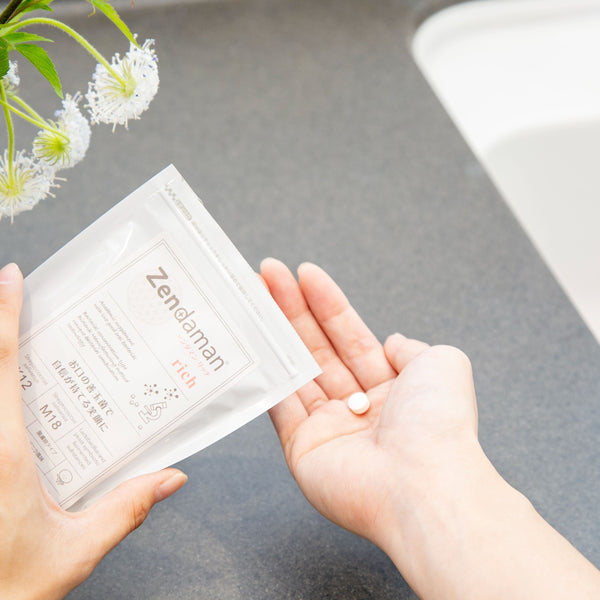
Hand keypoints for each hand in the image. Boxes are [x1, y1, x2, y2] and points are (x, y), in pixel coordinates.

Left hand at [0, 263, 186, 599]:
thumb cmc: (9, 587)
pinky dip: (0, 388)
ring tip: (19, 336)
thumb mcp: (76, 549)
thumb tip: (168, 478)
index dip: (4, 315)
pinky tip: (16, 391)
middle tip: (14, 292)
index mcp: (5, 452)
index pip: (2, 366)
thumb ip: (125, 509)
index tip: (10, 278)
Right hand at [260, 258, 482, 547]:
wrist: (423, 481)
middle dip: (292, 309)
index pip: (350, 335)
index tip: (304, 273)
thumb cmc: (438, 422)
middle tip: (268, 274)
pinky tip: (252, 340)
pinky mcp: (302, 449)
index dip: (327, 303)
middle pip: (317, 348)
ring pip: (295, 370)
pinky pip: (279, 406)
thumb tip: (392, 341)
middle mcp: (357, 406)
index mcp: (389, 387)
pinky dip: (265, 375)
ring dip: (274, 333)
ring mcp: (327, 427)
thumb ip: (411, 348)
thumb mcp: (440, 364)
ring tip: (254, 296)